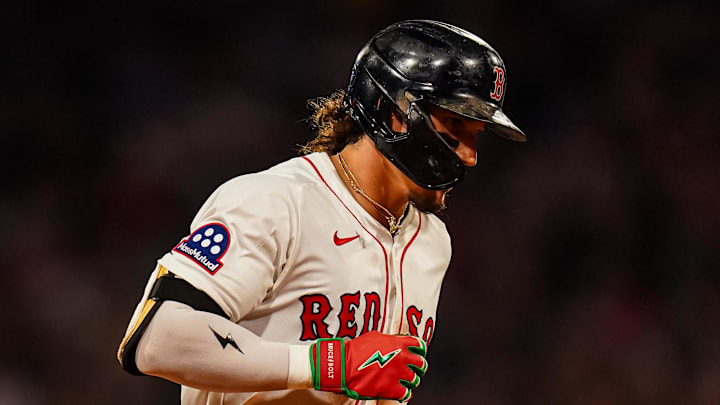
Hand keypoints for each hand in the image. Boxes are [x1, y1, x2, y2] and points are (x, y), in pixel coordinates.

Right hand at [310, 331, 426, 401]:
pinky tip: (398, 392)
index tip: (418, 353)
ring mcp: (399, 374)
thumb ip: (390, 340)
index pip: (420, 345)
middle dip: (418, 367)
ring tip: (403, 381)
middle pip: (421, 364)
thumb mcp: (375, 337)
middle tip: (413, 369)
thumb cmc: (356, 351)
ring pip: (415, 380)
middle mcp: (403, 358)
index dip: (419, 350)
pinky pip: (407, 394)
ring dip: (410, 381)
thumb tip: (394, 342)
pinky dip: (404, 394)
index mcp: (400, 344)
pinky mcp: (393, 389)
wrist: (344, 366)